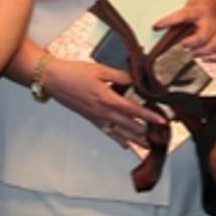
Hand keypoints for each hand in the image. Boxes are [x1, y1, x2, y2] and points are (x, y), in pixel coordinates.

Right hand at [40, 57, 165, 147]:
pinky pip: (107, 132)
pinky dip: (117, 139)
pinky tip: (125, 144)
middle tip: (159, 136)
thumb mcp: (100, 69)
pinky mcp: (91, 119)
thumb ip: (120, 76)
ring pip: (120, 132)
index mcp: (108, 98)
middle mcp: (103, 112)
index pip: (134, 110)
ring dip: (134, 139)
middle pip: (129, 125)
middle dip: (145, 131)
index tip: (162, 121)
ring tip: (147, 146)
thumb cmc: (74, 73)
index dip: (149, 116)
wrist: (53, 80)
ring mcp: (97, 117)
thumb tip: (136, 79)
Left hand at [154, 0, 215, 60]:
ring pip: (213, 46)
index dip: (169, 22)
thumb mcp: (188, 4)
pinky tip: (203, 58)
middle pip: (202, 37)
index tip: (156, 26)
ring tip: (190, 53)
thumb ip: (178, 16)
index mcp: (199, 10)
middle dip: (189, 45)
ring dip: (199, 53)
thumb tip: (160, 28)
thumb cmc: (199, 3)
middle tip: (181, 45)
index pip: (183, 16)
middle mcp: (209, 21)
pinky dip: (213, 58)